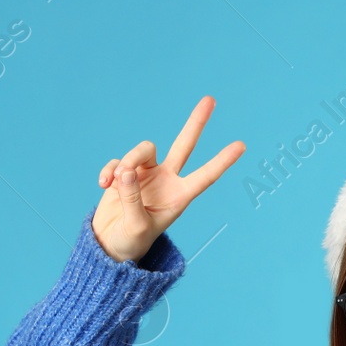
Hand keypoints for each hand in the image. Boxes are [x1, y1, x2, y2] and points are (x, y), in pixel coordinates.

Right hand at [92, 94, 245, 263]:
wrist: (108, 246)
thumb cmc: (130, 243)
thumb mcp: (135, 227)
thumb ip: (132, 199)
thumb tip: (126, 170)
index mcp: (179, 197)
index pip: (205, 176)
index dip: (222, 161)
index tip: (241, 145)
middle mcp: (166, 181)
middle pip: (184, 145)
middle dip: (196, 123)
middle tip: (211, 99)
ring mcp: (145, 175)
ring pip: (143, 149)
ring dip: (128, 160)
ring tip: (116, 181)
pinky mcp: (123, 173)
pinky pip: (118, 162)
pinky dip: (109, 171)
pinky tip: (103, 185)